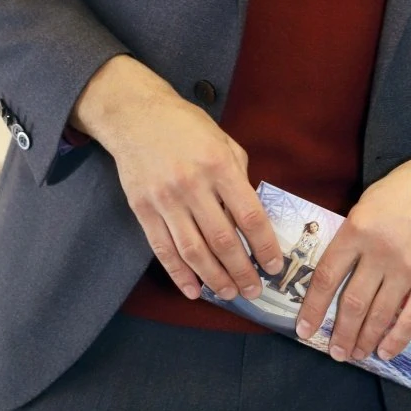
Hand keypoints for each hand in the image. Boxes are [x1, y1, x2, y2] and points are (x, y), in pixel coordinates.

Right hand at [71, 56, 282, 300]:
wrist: (136, 116)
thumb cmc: (186, 126)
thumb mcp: (223, 141)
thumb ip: (238, 176)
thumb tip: (249, 213)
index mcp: (218, 165)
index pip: (249, 215)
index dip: (264, 245)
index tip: (275, 265)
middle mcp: (192, 185)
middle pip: (222, 240)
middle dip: (242, 271)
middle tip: (254, 291)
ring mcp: (165, 200)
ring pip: (193, 251)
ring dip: (214, 279)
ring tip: (230, 294)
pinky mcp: (142, 210)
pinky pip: (163, 250)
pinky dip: (179, 275)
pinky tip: (194, 290)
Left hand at [296, 138, 410, 362]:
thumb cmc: (409, 186)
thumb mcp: (369, 200)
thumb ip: (354, 233)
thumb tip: (339, 268)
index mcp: (358, 228)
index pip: (329, 275)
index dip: (314, 306)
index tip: (305, 328)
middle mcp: (380, 252)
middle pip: (353, 302)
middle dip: (340, 333)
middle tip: (335, 352)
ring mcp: (408, 269)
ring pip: (379, 315)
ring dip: (364, 340)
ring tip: (355, 354)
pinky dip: (397, 339)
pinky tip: (386, 352)